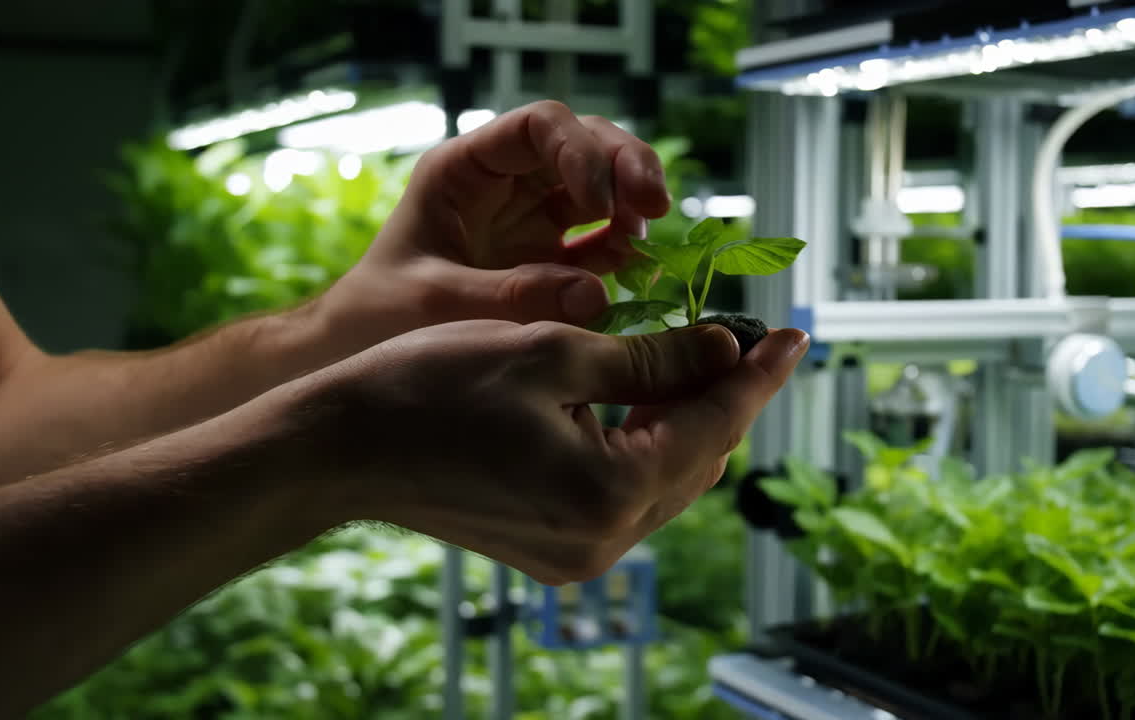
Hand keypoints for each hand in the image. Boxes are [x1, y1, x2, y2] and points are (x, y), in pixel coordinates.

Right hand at [309, 321, 808, 584]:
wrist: (338, 448)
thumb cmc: (432, 386)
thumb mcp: (554, 350)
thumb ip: (654, 359)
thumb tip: (725, 353)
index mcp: (610, 492)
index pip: (715, 424)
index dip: (760, 374)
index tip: (795, 334)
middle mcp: (603, 541)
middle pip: (697, 459)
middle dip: (723, 397)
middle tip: (739, 337)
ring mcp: (575, 555)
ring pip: (663, 479)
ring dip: (682, 421)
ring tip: (691, 359)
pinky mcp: (550, 551)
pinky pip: (622, 496)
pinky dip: (640, 447)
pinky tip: (638, 401)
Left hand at [320, 101, 669, 351]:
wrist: (358, 357)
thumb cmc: (380, 318)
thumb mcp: (436, 305)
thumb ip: (511, 298)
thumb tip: (596, 296)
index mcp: (466, 170)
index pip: (539, 128)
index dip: (580, 152)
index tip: (600, 202)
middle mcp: (504, 184)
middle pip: (582, 144)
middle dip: (624, 165)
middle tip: (654, 205)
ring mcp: (530, 220)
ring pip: (599, 185)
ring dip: (632, 201)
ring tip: (646, 234)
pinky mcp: (548, 260)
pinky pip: (597, 240)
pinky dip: (622, 249)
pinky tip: (637, 268)